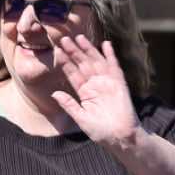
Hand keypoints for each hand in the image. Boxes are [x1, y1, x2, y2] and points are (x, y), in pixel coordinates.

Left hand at [48, 34, 138, 150]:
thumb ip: (69, 104)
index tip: (57, 51)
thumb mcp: (81, 117)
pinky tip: (106, 44)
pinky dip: (111, 55)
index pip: (73, 74)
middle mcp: (95, 85)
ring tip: (79, 37)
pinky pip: (114, 66)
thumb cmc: (100, 131)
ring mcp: (107, 83)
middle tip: (64, 39)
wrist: (120, 137)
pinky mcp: (119, 84)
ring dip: (89, 49)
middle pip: (83, 64)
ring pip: (96, 62)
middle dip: (74, 52)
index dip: (65, 62)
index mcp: (84, 93)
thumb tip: (54, 93)